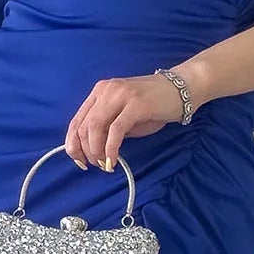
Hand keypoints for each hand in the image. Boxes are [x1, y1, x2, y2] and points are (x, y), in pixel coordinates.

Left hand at [64, 71, 188, 171]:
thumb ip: (107, 127)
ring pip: (95, 127)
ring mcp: (121, 96)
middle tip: (95, 165)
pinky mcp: (135, 105)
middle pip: (83, 126)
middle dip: (85, 151)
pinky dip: (111, 148)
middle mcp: (106, 91)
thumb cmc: (153, 105)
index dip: (73, 144)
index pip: (76, 120)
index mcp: (100, 92)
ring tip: (105, 163)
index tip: (79, 161)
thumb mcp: (124, 114)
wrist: (181, 88)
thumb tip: (92, 150)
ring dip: (97, 151)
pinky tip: (113, 160)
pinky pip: (116, 130)